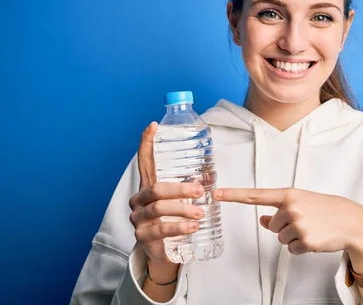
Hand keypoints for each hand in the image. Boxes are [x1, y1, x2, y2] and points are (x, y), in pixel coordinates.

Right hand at [128, 122, 205, 277]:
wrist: (163, 251)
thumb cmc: (173, 218)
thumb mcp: (180, 201)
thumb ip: (190, 187)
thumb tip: (212, 176)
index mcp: (148, 185)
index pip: (145, 160)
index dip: (147, 142)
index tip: (153, 125)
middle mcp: (139, 199)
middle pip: (157, 188)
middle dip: (180, 188)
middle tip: (200, 191)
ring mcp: (138, 218)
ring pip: (159, 208)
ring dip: (182, 209)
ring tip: (200, 214)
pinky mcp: (142, 236)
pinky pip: (161, 229)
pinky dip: (179, 227)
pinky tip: (192, 227)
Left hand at [214, 187, 362, 269]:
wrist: (351, 221)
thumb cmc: (326, 209)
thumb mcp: (303, 203)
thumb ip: (280, 210)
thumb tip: (262, 219)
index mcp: (289, 194)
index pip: (256, 195)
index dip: (234, 195)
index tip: (215, 194)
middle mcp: (291, 207)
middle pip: (273, 226)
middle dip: (286, 227)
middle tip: (306, 222)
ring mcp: (298, 224)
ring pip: (281, 238)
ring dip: (294, 238)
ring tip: (311, 229)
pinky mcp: (305, 241)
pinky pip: (292, 249)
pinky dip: (301, 248)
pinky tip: (315, 238)